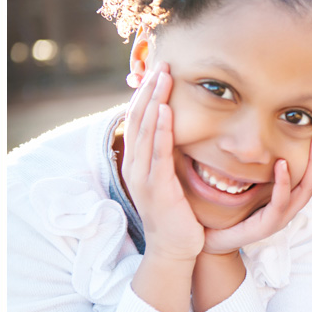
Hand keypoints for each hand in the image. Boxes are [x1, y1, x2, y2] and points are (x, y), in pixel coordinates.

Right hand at [122, 63, 204, 261]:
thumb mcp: (168, 179)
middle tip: (162, 64)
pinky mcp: (158, 187)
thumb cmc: (176, 214)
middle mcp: (135, 166)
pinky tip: (166, 110)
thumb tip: (175, 132)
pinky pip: (159, 152)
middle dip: (150, 90)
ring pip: (147, 130)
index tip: (158, 72)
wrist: (176, 248)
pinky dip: (161, 129)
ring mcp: (144, 176)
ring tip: (164, 76)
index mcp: (137, 163)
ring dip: (155, 101)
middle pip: (139, 119)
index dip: (146, 95)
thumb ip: (167, 156)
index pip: (138, 120)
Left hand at [202, 119, 311, 253]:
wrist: (214, 241)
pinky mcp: (269, 224)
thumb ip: (256, 164)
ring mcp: (283, 216)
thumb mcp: (247, 183)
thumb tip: (252, 134)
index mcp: (290, 196)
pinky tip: (281, 163)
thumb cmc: (230, 211)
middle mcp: (291, 206)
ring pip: (306, 187)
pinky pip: (281, 201)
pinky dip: (282, 182)